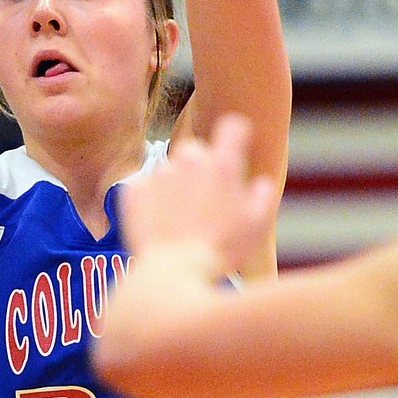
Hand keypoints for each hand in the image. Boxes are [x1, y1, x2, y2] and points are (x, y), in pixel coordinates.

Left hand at [118, 113, 275, 275]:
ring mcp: (159, 173)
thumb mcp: (257, 226)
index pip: (232, 126)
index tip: (234, 146)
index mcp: (222, 165)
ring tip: (180, 219)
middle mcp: (189, 161)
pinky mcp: (134, 189)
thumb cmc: (221, 251)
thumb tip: (261, 184)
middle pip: (196, 149)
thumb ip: (262, 197)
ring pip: (168, 169)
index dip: (235, 134)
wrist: (173, 272)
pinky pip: (144, 186)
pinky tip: (160, 223)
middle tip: (204, 200)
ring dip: (174, 186)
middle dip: (201, 168)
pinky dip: (150, 200)